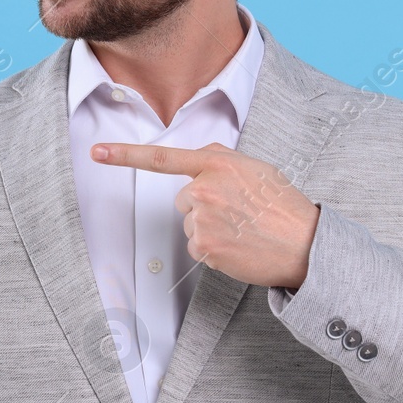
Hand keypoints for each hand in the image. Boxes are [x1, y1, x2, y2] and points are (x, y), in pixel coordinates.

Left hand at [91, 141, 318, 289]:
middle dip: (204, 206)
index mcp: (216, 164)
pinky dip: (214, 250)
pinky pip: (197, 247)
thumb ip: (222, 159)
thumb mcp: (256, 168)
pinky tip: (238, 246)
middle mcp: (205, 189)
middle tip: (238, 212)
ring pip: (190, 224)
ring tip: (242, 229)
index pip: (163, 157)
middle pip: (183, 199)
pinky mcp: (205, 246)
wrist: (304, 244)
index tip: (98, 152)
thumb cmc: (282, 206)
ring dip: (211, 229)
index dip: (126, 155)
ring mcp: (203, 219)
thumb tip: (199, 154)